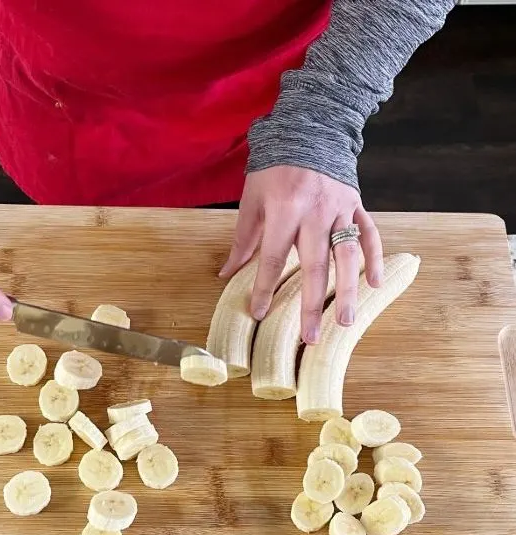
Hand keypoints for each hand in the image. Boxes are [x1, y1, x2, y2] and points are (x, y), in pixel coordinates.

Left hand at [220, 166, 382, 344]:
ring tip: (345, 322)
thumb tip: (226, 273)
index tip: (260, 313)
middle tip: (311, 337)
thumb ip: (243, 239)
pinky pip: (368, 233)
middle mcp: (314, 212)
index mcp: (285, 210)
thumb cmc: (275, 166)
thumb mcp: (252, 199)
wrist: (309, 127)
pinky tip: (377, 284)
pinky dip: (375, 258)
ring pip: (346, 256)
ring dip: (347, 291)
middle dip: (312, 305)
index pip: (273, 259)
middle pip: (314, 266)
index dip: (265, 288)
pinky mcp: (356, 204)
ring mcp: (339, 209)